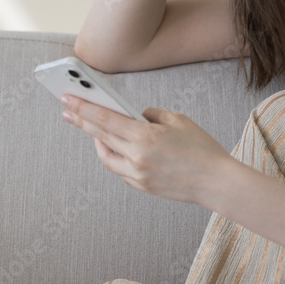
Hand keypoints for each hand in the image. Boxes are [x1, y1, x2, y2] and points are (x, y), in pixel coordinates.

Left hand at [60, 94, 231, 205]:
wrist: (216, 182)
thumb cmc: (201, 148)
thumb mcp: (177, 120)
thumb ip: (150, 114)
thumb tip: (134, 115)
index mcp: (145, 137)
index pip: (105, 119)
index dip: (83, 107)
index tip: (68, 99)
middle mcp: (136, 158)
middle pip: (100, 136)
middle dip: (81, 121)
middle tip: (67, 111)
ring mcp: (137, 175)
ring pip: (105, 156)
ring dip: (97, 141)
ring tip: (93, 129)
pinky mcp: (141, 186)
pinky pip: (120, 169)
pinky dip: (115, 155)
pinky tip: (117, 147)